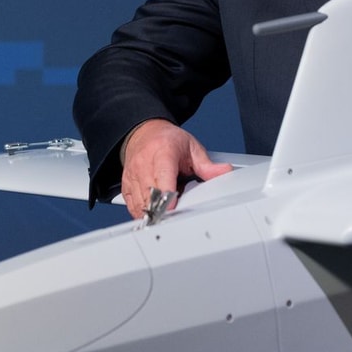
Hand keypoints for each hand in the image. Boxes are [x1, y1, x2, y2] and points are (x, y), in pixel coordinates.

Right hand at [118, 119, 233, 219]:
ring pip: (140, 202)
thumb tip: (224, 171)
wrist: (144, 133)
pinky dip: (143, 213)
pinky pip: (133, 206)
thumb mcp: (192, 148)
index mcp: (162, 152)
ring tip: (167, 214)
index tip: (172, 206)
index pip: (162, 174)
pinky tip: (154, 212)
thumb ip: (207, 165)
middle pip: (150, 192)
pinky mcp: (126, 186)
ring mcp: (133, 175)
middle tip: (175, 218)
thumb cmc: (168, 141)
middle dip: (161, 208)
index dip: (166, 193)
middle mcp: (144, 164)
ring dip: (153, 212)